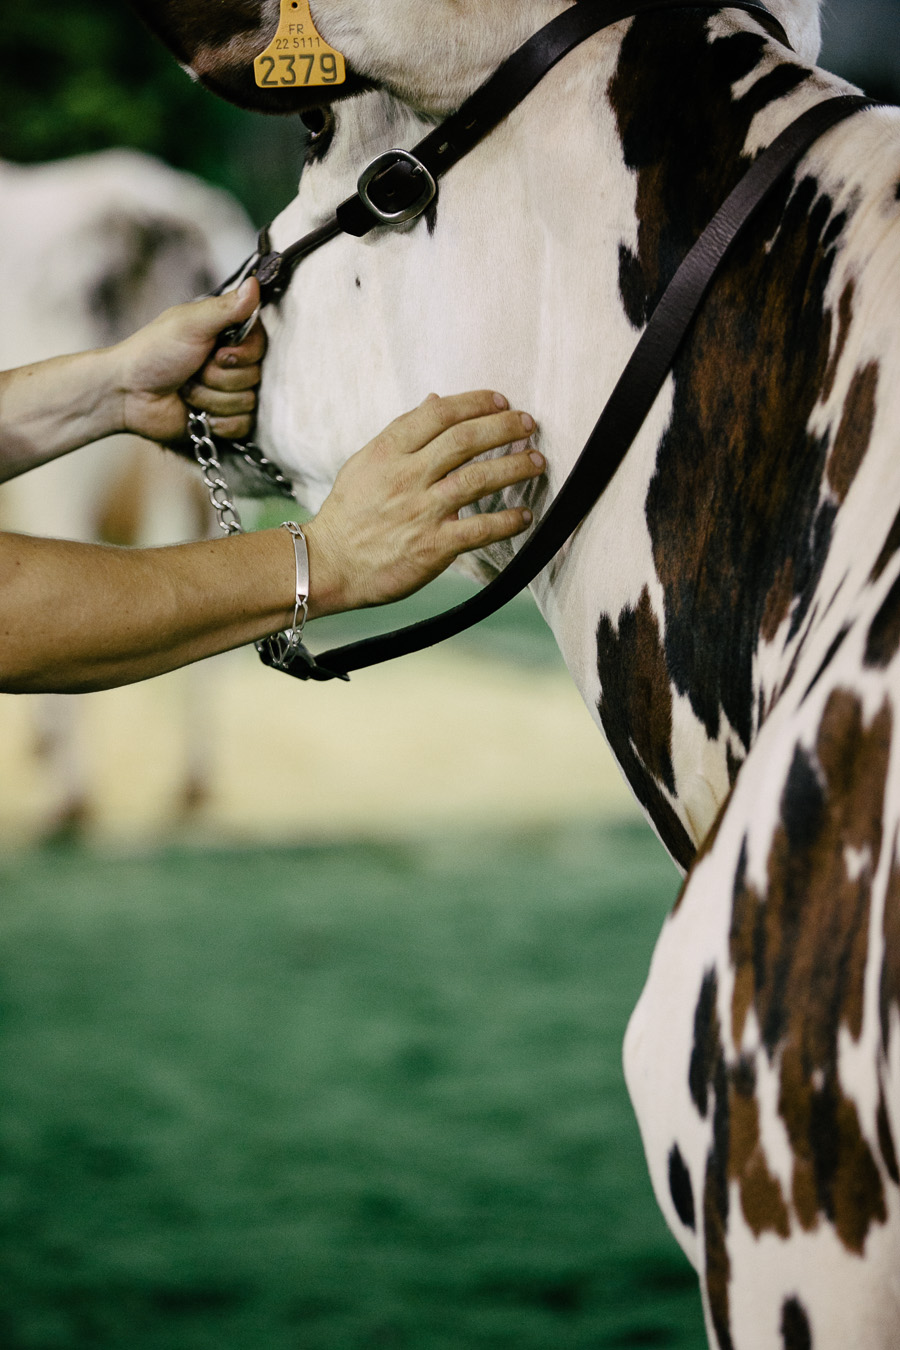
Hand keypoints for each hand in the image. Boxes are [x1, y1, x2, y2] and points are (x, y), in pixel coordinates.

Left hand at [114, 278, 265, 444]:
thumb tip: (255, 283)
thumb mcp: (190, 324)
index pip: (260, 345)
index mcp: (226, 336)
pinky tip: (198, 416)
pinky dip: (218, 422)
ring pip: (247, 401)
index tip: (217, 352)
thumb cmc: (153, 353)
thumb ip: (225, 308)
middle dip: (220, 377)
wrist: (127, 395)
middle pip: (255, 375)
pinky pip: (243, 425)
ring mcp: (229, 393)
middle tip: (193, 370)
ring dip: (212, 399)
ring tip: (187, 391)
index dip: (242, 353)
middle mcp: (232, 364)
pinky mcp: (225, 421)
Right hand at [304, 391, 543, 614]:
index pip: (438, 414)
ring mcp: (421, 511)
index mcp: (387, 451)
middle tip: (529, 424)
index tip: (501, 400)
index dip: (475, 402)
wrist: (327, 565)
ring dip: (514, 467)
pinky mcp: (432, 546)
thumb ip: (402, 433)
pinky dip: (507, 521)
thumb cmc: (348, 515)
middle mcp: (406, 476)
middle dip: (504, 427)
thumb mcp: (365, 463)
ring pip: (478, 479)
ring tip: (537, 461)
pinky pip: (479, 529)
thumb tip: (434, 400)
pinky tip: (525, 516)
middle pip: (464, 440)